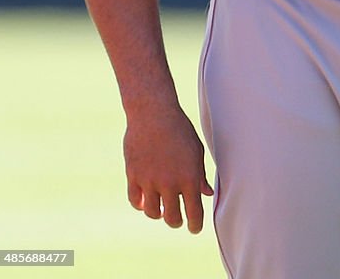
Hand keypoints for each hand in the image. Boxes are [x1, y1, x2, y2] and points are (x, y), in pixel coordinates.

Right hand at [123, 103, 213, 232]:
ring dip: (158, 213)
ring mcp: (149, 181)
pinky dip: (141, 204)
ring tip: (161, 208)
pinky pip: (135, 200)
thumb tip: (206, 193)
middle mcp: (169, 183)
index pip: (194, 213)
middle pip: (172, 218)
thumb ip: (200, 175)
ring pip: (152, 213)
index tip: (194, 228)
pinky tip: (146, 200)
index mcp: (189, 177)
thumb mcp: (196, 150)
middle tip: (177, 218)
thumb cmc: (180, 129)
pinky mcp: (133, 175)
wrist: (154, 112)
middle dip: (176, 221)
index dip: (195, 225)